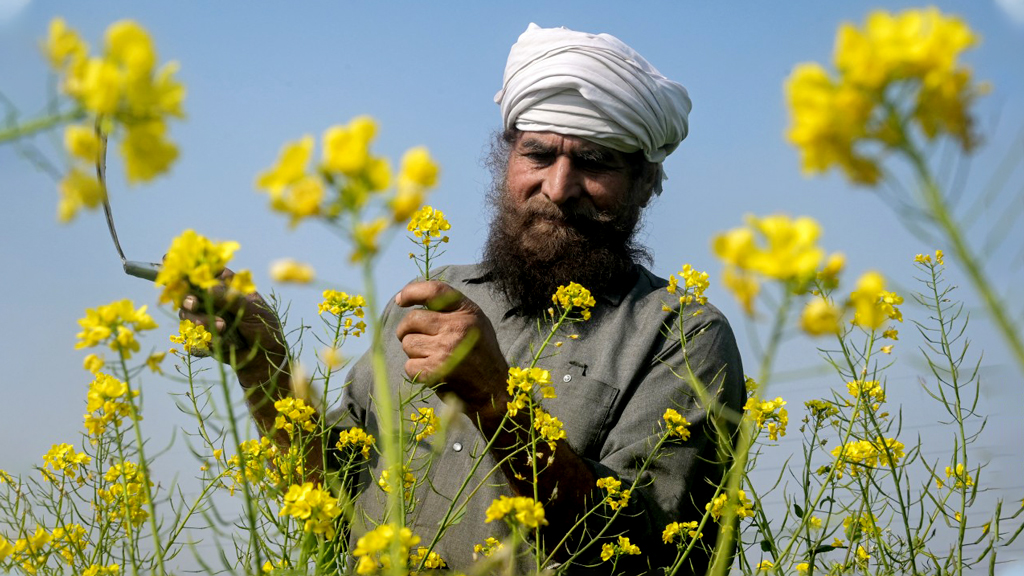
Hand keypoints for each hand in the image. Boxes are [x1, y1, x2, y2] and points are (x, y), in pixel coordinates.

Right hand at [177, 268, 287, 387]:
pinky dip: (205, 340)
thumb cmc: (264, 326)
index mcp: (226, 285)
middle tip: (193, 304)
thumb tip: (206, 288)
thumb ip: (229, 297)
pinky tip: (220, 343)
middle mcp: (212, 299)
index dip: (189, 269)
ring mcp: (205, 317)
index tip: (178, 270)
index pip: (204, 272)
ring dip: (200, 321)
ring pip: (186, 315)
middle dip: (187, 298)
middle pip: (187, 293)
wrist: (265, 356)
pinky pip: (192, 337)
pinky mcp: (202, 336)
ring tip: (222, 327)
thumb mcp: (252, 308)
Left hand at [395, 281, 508, 414]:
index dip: (411, 292)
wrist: (493, 388)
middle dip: (406, 329)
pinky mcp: (437, 371)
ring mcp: (446, 349)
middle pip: (412, 319)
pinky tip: (432, 371)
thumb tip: (403, 298)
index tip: (400, 300)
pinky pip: (409, 365)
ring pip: (407, 343)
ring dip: (413, 351)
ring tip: (431, 356)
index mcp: (467, 311)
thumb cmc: (479, 352)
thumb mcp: (474, 322)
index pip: (434, 291)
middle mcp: (457, 327)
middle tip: (415, 337)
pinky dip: (416, 370)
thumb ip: (448, 308)